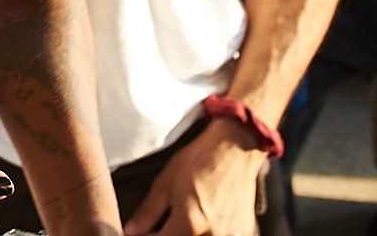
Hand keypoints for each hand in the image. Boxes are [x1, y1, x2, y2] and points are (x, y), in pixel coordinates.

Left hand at [122, 122, 265, 235]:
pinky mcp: (245, 233)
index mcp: (190, 223)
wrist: (235, 149)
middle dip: (167, 235)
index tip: (141, 231)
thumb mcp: (165, 183)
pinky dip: (207, 234)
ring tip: (180, 223)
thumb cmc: (200, 161)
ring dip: (187, 235)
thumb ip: (148, 211)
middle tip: (159, 227)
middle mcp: (213, 235)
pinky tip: (203, 224)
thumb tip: (132, 230)